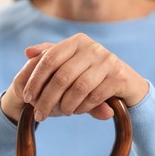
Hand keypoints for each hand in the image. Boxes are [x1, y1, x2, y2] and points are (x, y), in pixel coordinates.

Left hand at [1, 33, 147, 122]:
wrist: (127, 83)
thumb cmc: (92, 74)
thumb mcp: (71, 63)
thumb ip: (51, 56)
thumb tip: (27, 52)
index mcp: (76, 41)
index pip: (49, 59)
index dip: (35, 79)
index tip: (27, 98)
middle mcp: (92, 47)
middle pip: (62, 76)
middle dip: (47, 99)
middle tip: (39, 114)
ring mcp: (107, 61)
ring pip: (79, 88)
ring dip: (66, 105)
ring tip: (62, 114)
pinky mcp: (118, 76)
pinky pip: (95, 96)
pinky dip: (83, 107)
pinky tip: (77, 111)